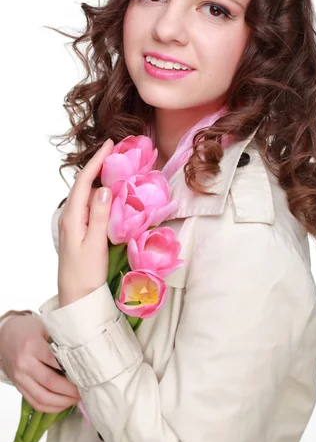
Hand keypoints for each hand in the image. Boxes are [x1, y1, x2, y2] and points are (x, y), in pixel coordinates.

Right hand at [0, 315, 80, 412]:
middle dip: (70, 390)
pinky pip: (34, 402)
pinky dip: (50, 407)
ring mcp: (20, 377)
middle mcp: (24, 364)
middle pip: (50, 383)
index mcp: (32, 346)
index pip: (55, 361)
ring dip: (62, 402)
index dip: (72, 370)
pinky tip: (62, 404)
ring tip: (76, 399)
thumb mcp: (44, 326)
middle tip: (84, 390)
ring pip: (42, 397)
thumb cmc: (27, 329)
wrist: (4, 334)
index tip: (86, 374)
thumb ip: (59, 339)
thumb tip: (81, 354)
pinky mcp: (18, 386)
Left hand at [57, 138, 113, 306]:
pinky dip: (101, 192)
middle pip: (85, 183)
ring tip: (117, 166)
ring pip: (88, 193)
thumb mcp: (96, 244)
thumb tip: (105, 188)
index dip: (97, 161)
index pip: (85, 181)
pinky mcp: (80, 229)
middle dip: (99, 164)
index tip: (111, 145)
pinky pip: (90, 204)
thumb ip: (99, 215)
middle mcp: (70, 215)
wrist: (76, 297)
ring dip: (101, 178)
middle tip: (118, 151)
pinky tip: (111, 192)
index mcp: (72, 216)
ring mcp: (74, 222)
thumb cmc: (86, 273)